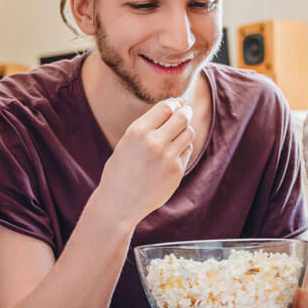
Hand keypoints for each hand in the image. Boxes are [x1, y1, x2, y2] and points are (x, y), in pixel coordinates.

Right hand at [97, 99, 194, 225]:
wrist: (119, 203)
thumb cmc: (121, 171)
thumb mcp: (127, 143)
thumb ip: (148, 128)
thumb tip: (173, 109)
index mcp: (137, 131)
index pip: (165, 107)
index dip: (174, 104)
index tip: (177, 105)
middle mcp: (153, 142)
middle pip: (182, 117)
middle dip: (186, 113)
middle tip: (187, 113)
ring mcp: (167, 157)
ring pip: (188, 133)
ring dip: (185, 131)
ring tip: (176, 137)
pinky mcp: (176, 170)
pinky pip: (187, 151)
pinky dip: (182, 149)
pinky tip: (171, 157)